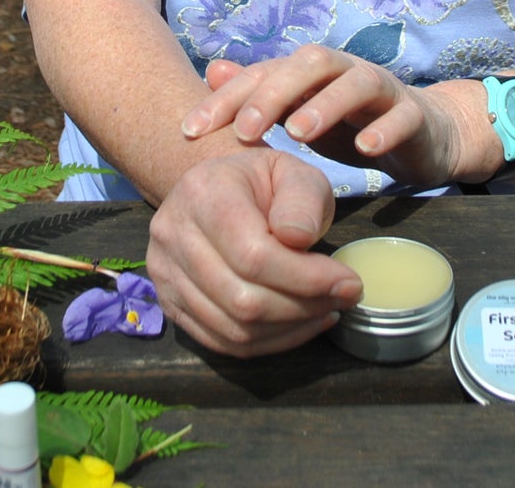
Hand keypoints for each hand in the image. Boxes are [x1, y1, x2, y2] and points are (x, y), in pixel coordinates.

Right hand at [146, 150, 362, 356]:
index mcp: (202, 194)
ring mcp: (165, 274)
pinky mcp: (171, 304)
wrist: (220, 190)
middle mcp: (172, 235)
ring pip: (233, 328)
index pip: (253, 255)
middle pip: (242, 299)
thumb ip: (303, 199)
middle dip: (303, 307)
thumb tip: (297, 239)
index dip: (307, 278)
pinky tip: (299, 324)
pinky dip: (269, 342)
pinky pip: (222, 342)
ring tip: (325, 309)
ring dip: (290, 328)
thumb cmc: (264, 184)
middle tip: (343, 298)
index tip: (350, 282)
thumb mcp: (294, 172)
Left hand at [182, 45, 488, 188]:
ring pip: (357, 82)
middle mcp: (344, 70)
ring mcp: (383, 89)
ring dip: (326, 104)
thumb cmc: (351, 125)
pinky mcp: (415, 115)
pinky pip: (403, 116)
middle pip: (309, 64)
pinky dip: (384, 130)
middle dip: (274, 94)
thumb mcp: (301, 111)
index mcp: (311, 73)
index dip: (226, 99)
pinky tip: (365, 151)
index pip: (263, 73)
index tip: (189, 130)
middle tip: (246, 131)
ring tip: (298, 133)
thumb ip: (261, 94)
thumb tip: (212, 68)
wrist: (426, 134)